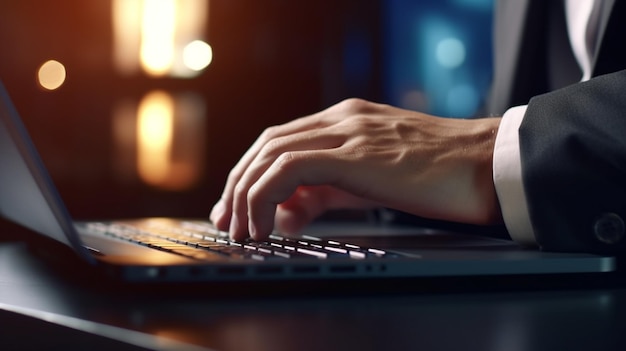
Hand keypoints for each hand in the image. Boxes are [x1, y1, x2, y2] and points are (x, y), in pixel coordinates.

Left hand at [210, 98, 502, 240]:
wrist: (489, 164)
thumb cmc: (440, 175)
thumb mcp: (371, 182)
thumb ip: (326, 193)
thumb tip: (290, 214)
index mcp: (346, 120)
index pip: (280, 140)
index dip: (250, 174)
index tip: (238, 208)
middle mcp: (342, 118)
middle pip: (267, 143)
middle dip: (239, 184)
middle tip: (229, 221)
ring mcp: (349, 131)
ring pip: (272, 153)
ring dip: (247, 193)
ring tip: (244, 229)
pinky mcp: (356, 152)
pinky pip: (291, 168)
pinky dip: (267, 195)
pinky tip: (269, 224)